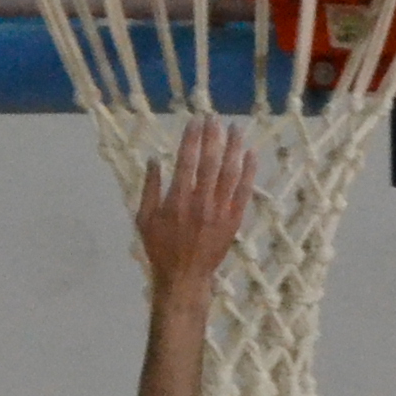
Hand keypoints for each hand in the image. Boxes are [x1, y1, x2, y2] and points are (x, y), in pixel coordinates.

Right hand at [134, 122, 255, 308]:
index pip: (186, 159)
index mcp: (177, 198)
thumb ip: (149, 188)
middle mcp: (200, 201)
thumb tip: (153, 159)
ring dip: (233, 148)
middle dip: (213, 136)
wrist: (185, 277)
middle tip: (216, 118)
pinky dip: (249, 172)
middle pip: (209, 161)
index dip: (192, 138)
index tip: (196, 120)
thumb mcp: (144, 219)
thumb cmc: (160, 248)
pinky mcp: (234, 220)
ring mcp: (220, 210)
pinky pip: (244, 191)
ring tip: (236, 129)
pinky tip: (251, 154)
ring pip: (230, 172)